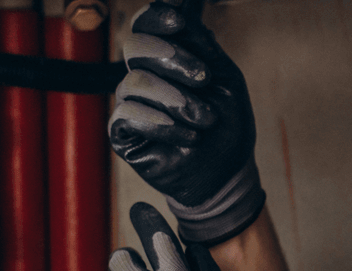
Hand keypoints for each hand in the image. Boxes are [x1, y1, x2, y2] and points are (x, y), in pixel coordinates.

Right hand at [109, 0, 264, 244]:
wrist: (226, 174)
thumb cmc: (227, 127)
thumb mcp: (225, 80)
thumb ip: (202, 47)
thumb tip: (180, 12)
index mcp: (169, 59)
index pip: (146, 24)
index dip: (156, 18)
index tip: (179, 24)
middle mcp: (146, 77)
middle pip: (134, 46)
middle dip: (172, 59)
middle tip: (203, 79)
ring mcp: (132, 104)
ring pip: (134, 82)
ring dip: (176, 100)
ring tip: (204, 120)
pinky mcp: (124, 134)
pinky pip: (127, 115)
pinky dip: (162, 124)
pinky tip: (186, 137)